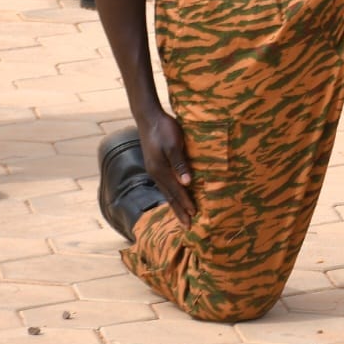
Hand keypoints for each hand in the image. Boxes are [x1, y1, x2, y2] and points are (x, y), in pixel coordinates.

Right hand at [138, 108, 197, 223]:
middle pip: (169, 196)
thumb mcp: (174, 144)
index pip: (176, 191)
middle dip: (179, 211)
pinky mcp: (155, 165)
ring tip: (183, 215)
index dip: (186, 203)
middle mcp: (156, 173)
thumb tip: (187, 183)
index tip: (194, 215)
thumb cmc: (164, 128)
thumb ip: (180, 163)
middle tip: (188, 226)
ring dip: (175, 204)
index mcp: (160, 170)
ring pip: (166, 192)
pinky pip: (165, 184)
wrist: (149, 117)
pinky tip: (176, 195)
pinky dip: (172, 194)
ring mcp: (154, 170)